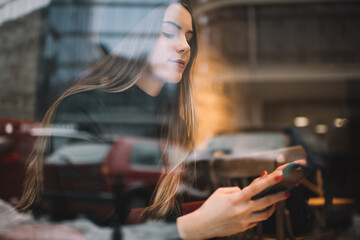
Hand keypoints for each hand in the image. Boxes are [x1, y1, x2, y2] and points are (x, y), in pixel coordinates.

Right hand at [176, 159, 305, 238]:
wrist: (203, 225)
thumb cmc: (211, 206)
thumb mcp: (221, 192)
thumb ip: (237, 189)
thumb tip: (250, 187)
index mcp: (235, 199)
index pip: (255, 188)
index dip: (269, 181)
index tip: (280, 175)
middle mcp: (242, 210)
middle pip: (266, 201)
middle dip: (279, 195)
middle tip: (288, 191)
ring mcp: (244, 220)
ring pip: (266, 213)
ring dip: (273, 206)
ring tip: (277, 201)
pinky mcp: (244, 228)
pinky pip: (257, 220)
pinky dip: (261, 213)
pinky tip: (262, 209)